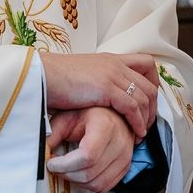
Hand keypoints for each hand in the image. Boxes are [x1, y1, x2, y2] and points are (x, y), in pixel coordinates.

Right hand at [40, 52, 157, 134]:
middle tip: (148, 123)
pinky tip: (135, 133)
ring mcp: (112, 74)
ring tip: (142, 133)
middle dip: (154, 106)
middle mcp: (115, 64)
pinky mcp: (106, 88)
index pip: (146, 63)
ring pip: (145, 96)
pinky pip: (132, 107)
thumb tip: (101, 99)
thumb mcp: (82, 77)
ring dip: (147, 117)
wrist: (38, 75)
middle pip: (150, 83)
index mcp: (110, 59)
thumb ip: (96, 82)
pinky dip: (138, 122)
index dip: (153, 82)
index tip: (148, 102)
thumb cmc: (53, 80)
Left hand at [46, 107, 136, 192]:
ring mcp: (125, 156)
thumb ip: (53, 134)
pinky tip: (79, 172)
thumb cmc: (89, 114)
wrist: (112, 113)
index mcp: (105, 125)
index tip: (51, 162)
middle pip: (89, 173)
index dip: (65, 165)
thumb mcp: (67, 118)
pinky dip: (88, 184)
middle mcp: (119, 142)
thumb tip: (41, 153)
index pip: (87, 156)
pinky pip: (104, 186)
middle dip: (66, 174)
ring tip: (66, 169)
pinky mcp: (125, 167)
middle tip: (55, 166)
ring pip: (96, 183)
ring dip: (76, 181)